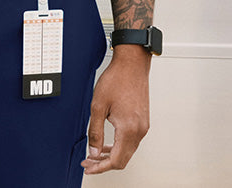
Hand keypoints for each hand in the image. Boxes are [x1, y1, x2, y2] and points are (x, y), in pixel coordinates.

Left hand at [81, 45, 150, 173]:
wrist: (132, 63)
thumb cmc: (117, 79)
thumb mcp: (98, 105)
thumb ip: (95, 131)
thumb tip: (93, 151)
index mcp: (129, 128)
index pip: (116, 160)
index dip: (100, 167)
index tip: (89, 167)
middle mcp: (139, 130)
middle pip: (123, 159)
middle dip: (104, 164)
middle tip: (89, 162)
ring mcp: (143, 125)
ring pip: (128, 151)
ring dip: (112, 155)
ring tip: (96, 153)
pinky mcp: (143, 120)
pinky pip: (131, 141)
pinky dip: (119, 145)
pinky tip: (108, 142)